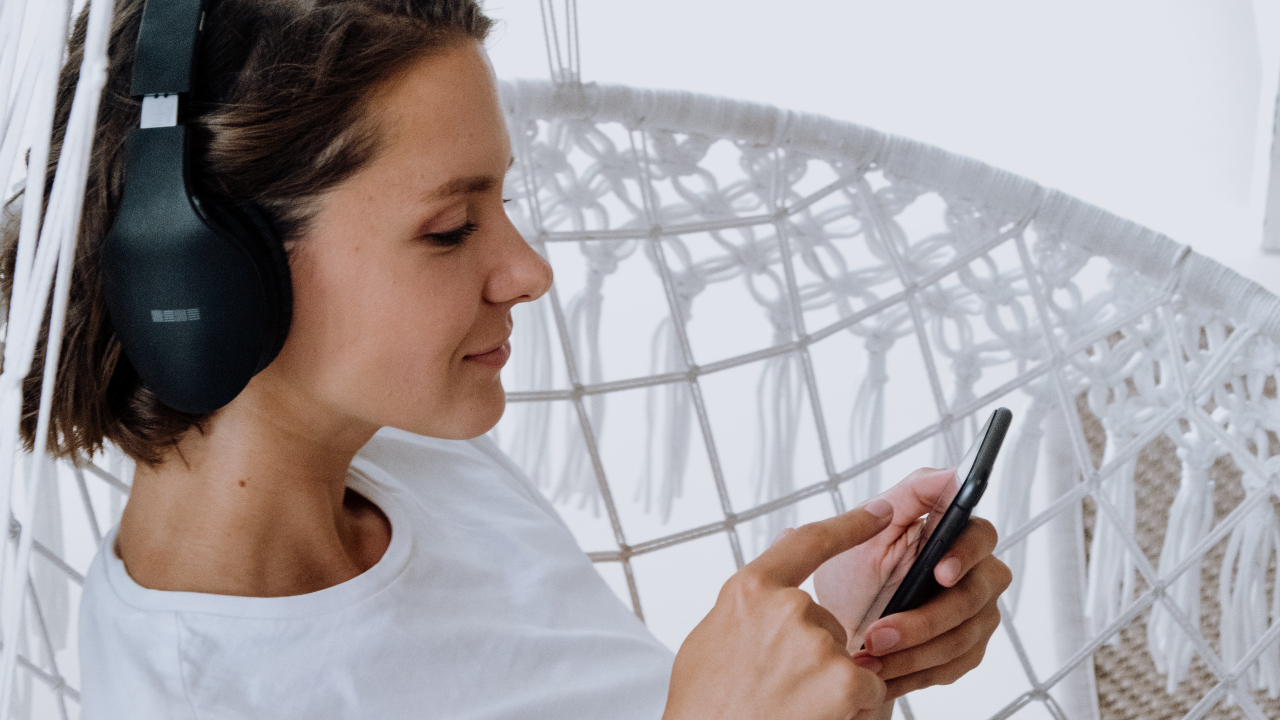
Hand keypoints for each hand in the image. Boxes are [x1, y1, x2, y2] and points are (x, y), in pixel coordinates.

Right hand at [663, 501, 897, 719]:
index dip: (851, 525)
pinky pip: (866, 688)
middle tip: (775, 688)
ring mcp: (817, 642)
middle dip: (814, 652)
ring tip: (786, 707)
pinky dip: (849, 708)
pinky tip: (813, 718)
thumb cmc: (704, 705)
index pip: (810, 541)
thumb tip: (786, 537)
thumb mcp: (712, 636)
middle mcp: (786, 606)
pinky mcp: (844, 680)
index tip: (880, 512)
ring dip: (827, 683)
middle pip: (826, 620)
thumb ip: (755, 590)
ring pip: (844, 657)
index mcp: (749, 589)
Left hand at [814, 468, 1011, 700]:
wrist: (839, 632)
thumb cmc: (854, 575)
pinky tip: (884, 675)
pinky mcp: (968, 648)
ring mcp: (976, 612)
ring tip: (869, 658)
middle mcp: (974, 571)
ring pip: (965, 636)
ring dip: (914, 652)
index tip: (938, 572)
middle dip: (925, 619)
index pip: (979, 534)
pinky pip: (955, 666)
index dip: (965, 553)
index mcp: (951, 534)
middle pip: (976, 594)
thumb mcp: (868, 530)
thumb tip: (949, 473)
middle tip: (878, 634)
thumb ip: (907, 498)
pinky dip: (916, 673)